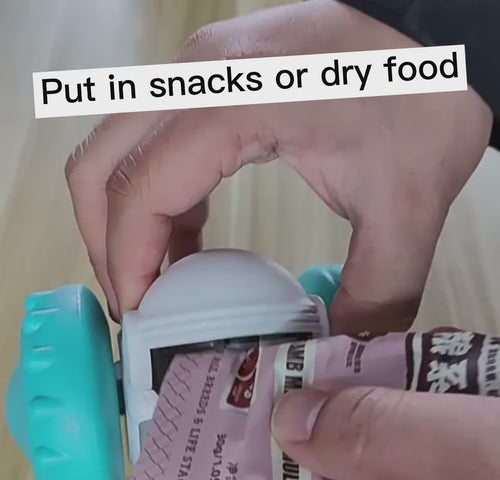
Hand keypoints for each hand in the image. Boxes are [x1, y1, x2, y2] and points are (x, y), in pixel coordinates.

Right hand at [65, 0, 491, 327]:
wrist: (431, 34)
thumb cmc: (421, 91)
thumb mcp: (406, 207)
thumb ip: (373, 293)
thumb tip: (337, 349)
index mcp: (231, 104)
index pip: (138, 192)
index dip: (126, 265)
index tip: (141, 319)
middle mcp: (197, 79)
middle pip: (101, 167)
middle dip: (104, 246)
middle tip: (137, 305)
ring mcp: (200, 75)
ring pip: (117, 152)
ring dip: (124, 223)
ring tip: (158, 287)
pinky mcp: (213, 83)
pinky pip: (155, 146)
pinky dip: (157, 202)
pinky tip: (187, 246)